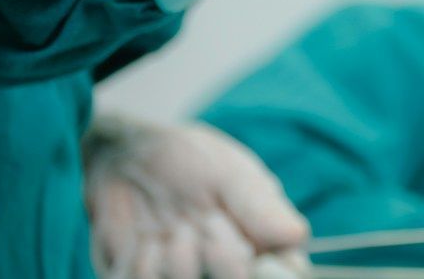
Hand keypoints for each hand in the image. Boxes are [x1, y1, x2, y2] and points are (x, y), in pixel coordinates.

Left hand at [83, 114, 308, 278]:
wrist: (127, 158)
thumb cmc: (189, 158)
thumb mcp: (228, 173)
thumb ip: (259, 206)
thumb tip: (297, 235)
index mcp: (263, 240)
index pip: (287, 272)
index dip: (274, 272)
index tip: (254, 254)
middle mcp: (229, 266)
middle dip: (220, 254)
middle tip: (207, 220)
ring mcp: (186, 275)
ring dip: (173, 254)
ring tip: (169, 226)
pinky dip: (140, 262)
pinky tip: (143, 241)